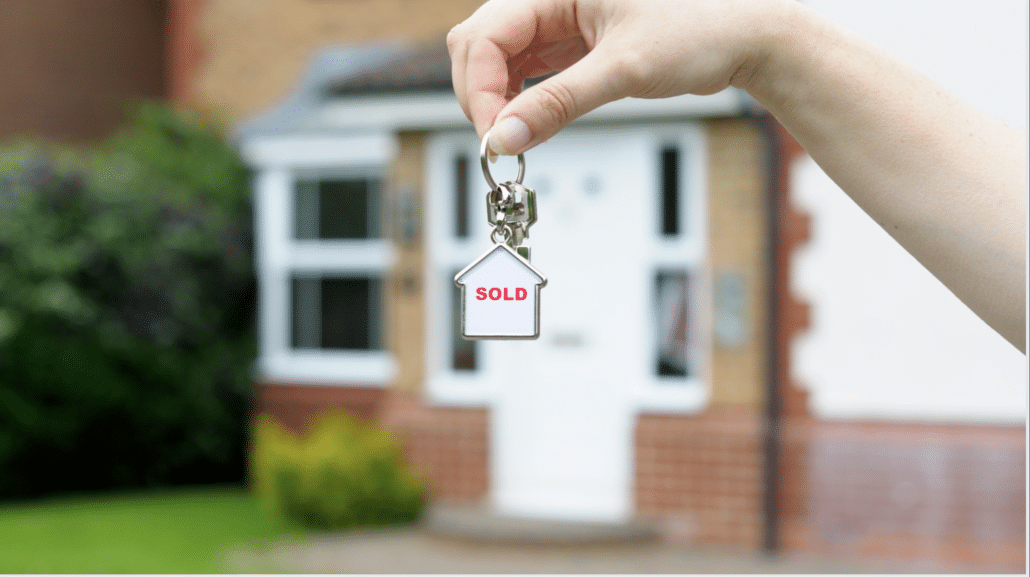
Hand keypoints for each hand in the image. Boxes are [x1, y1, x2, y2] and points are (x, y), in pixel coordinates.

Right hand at [447, 0, 790, 154]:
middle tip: (500, 142)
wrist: (744, 37)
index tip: (493, 135)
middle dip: (481, 95)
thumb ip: (557, 104)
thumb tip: (505, 137)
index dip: (481, 88)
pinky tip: (528, 120)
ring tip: (513, 136)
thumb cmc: (701, 29)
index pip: (486, 34)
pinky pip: (526, 68)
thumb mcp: (623, 70)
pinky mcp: (572, 42)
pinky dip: (520, 98)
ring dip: (497, 99)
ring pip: (499, 58)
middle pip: (481, 44)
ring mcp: (560, 19)